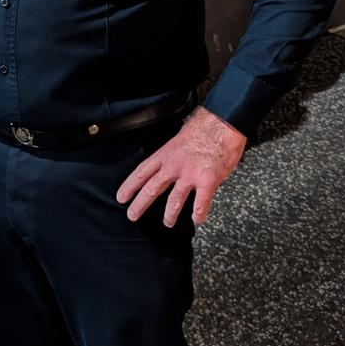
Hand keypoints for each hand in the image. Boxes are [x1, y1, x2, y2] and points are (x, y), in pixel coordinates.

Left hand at [116, 106, 246, 226]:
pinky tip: (197, 219)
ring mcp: (190, 175)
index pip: (142, 172)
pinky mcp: (207, 181)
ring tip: (168, 222)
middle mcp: (174, 166)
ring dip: (170, 214)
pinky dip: (199, 214)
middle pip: (152, 188)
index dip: (130, 186)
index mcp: (166, 154)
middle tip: (133, 215)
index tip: (122, 197)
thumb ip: (173, 155)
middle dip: (140, 205)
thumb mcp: (179, 139)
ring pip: (174, 201)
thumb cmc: (204, 128)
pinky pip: (201, 203)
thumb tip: (171, 165)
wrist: (222, 123)